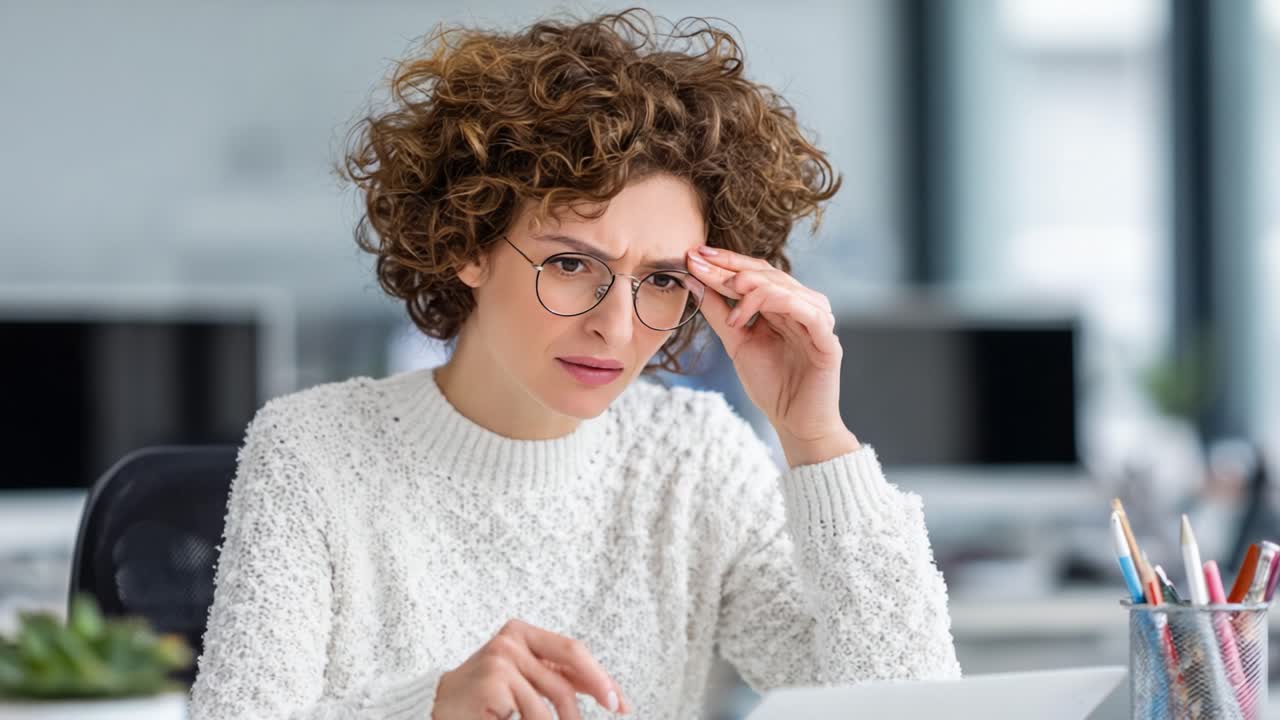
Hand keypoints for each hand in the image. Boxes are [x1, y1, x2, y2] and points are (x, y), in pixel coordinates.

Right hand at [432, 618, 627, 719]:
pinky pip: (532, 715)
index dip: (600, 677)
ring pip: (551, 702)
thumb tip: (606, 689)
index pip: (572, 651)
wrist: (436, 707)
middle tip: (604, 715)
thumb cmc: (484, 697)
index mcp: (521, 632)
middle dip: (592, 695)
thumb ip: (555, 676)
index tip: (619, 702)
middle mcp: (511, 640)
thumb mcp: (523, 678)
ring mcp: (501, 660)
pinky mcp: (493, 683)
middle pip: (567, 672)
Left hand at [685, 246, 858, 465]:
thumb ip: (718, 311)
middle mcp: (803, 306)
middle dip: (732, 267)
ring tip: (726, 287)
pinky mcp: (827, 340)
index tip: (693, 255)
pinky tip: (745, 312)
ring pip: (786, 288)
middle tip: (700, 261)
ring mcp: (818, 320)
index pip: (755, 273)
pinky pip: (806, 311)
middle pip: (768, 274)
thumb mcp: (736, 342)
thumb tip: (692, 279)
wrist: (795, 424)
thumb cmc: (771, 384)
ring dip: (753, 284)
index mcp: (783, 305)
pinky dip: (776, 304)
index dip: (726, 262)